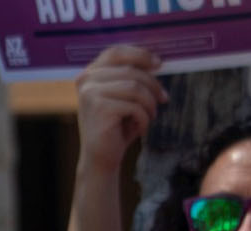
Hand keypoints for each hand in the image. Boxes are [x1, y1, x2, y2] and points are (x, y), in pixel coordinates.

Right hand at [75, 45, 165, 173]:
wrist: (100, 158)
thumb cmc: (115, 127)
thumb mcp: (122, 97)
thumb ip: (130, 77)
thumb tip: (156, 61)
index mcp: (89, 74)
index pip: (116, 52)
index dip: (140, 54)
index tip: (159, 64)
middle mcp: (86, 80)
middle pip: (131, 70)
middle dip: (153, 85)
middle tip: (163, 99)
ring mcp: (90, 93)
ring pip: (135, 87)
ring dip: (150, 103)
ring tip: (150, 116)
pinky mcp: (99, 108)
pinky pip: (134, 106)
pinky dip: (144, 118)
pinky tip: (140, 128)